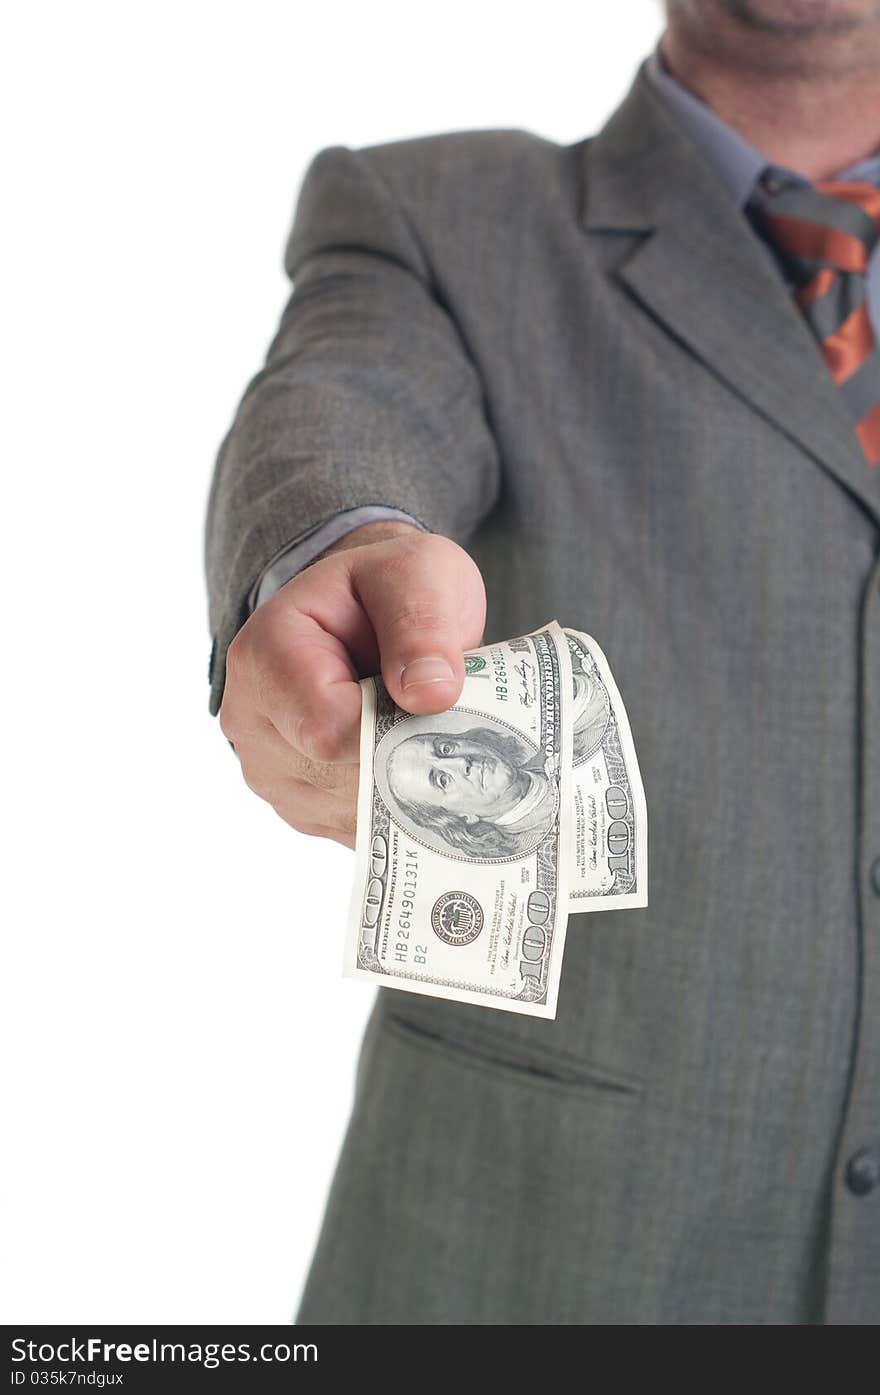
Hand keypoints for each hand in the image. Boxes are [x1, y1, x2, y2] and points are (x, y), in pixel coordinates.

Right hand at [219, 523, 486, 847]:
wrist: (369, 611)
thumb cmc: (387, 588)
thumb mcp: (414, 575)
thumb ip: (421, 626)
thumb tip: (430, 695)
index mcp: (265, 654)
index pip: (327, 729)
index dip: (392, 729)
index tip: (436, 702)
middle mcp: (251, 721)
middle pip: (340, 778)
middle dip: (405, 758)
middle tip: (448, 720)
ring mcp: (272, 771)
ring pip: (352, 813)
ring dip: (405, 786)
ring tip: (427, 734)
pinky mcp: (300, 805)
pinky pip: (357, 829)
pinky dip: (397, 807)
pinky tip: (417, 766)